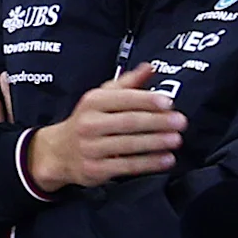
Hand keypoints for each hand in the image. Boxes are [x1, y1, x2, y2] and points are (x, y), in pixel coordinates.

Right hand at [23, 64, 184, 192]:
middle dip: (157, 122)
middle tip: (180, 121)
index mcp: (93, 102)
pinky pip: (126, 166)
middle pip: (129, 122)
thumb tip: (150, 68)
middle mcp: (90, 124)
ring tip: (176, 140)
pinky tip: (165, 159)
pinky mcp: (95, 169)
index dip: (147, 100)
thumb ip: (128, 83)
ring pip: (129, 145)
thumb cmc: (86, 122)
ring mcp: (91, 148)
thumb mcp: (101, 97)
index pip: (123, 99)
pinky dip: (149, 163)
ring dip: (156, 142)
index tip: (168, 102)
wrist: (58, 152)